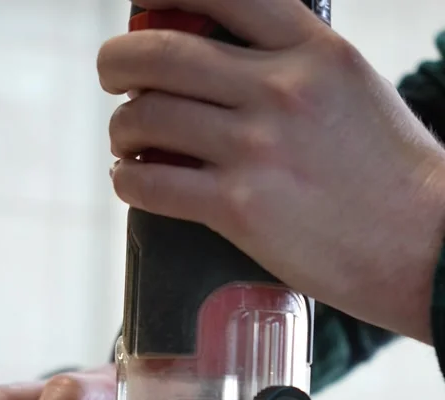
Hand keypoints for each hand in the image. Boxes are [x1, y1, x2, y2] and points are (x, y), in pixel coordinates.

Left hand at [98, 0, 444, 342]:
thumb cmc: (394, 177)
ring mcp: (256, 149)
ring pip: (147, 118)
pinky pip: (153, 184)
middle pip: (162, 54)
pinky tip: (131, 180)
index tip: (143, 4)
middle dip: (119, 61)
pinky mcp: (239, 209)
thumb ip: (300, 69)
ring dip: (121, 128)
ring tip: (125, 140)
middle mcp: (278, 89)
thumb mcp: (355, 90)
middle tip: (114, 76)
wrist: (421, 246)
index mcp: (311, 49)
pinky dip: (129, 180)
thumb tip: (242, 72)